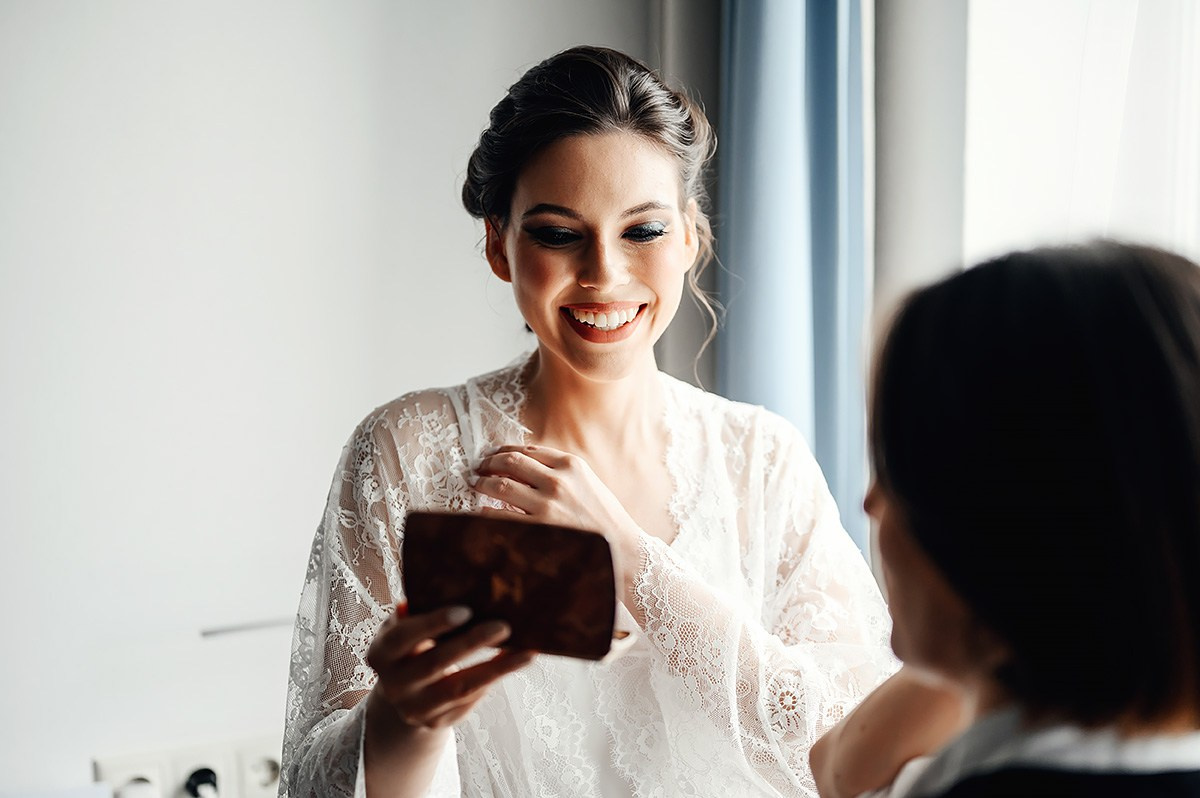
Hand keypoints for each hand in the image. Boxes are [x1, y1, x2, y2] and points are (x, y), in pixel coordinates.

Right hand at [366, 602, 534, 731]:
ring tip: (527, 652)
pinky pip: (470, 700)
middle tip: (504, 626)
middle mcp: (394, 684)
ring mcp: (415, 708)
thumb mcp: (405, 628)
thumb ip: (418, 611)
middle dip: (471, 644)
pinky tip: (517, 662)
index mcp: (382, 653)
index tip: (465, 610)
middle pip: (435, 663)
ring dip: (496, 669)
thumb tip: (447, 583)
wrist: (404, 693)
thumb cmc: (411, 644)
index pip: (403, 637)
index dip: (432, 624)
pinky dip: (495, 679)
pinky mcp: (438, 722)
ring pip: (460, 688)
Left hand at [473, 445, 643, 570]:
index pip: (526, 449)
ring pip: (501, 485)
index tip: (493, 455)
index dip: (504, 450)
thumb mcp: (586, 481)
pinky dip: (487, 511)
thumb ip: (557, 469)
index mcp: (571, 464)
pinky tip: (483, 511)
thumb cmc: (602, 515)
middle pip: (510, 462)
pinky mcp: (539, 529)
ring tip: (477, 484)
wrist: (621, 547)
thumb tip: (521, 463)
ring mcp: (547, 506)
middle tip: (479, 468)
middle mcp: (558, 481)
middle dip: (489, 463)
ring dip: (483, 483)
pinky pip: (501, 516)